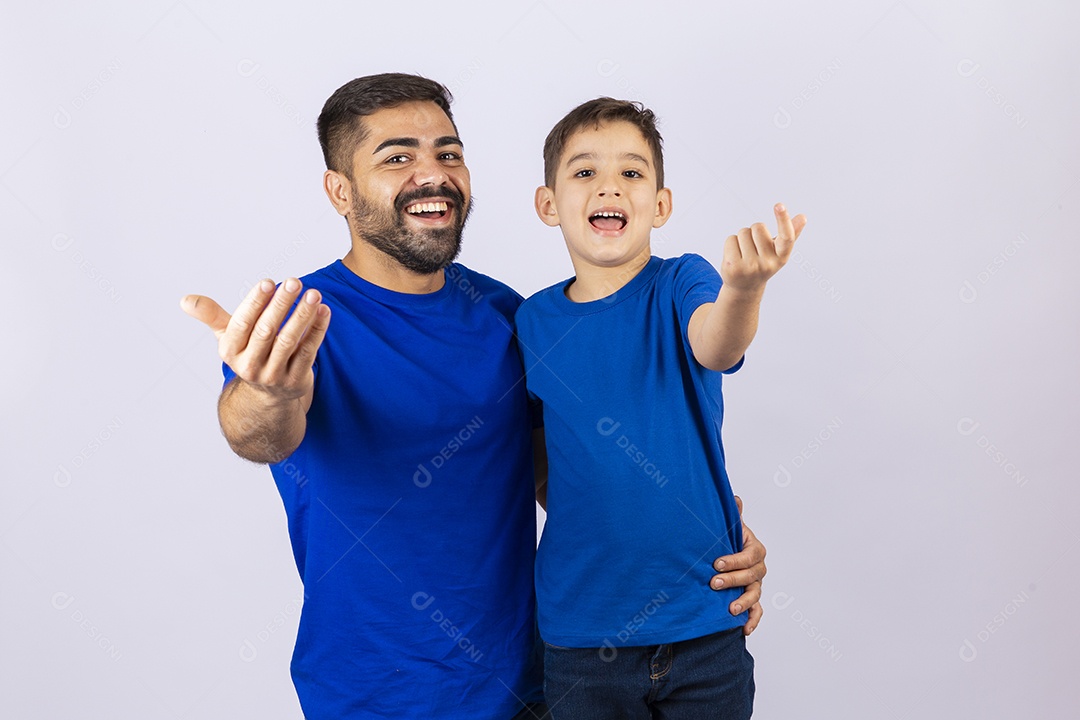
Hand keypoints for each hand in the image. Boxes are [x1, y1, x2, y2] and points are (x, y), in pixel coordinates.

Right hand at [180, 278, 329, 401]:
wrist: (269, 395)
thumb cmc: (249, 353)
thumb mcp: (228, 337)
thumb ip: (211, 316)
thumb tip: (185, 300)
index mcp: (231, 351)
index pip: (242, 324)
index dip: (255, 303)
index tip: (269, 283)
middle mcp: (250, 365)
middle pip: (266, 331)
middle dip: (281, 304)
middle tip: (294, 281)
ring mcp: (274, 375)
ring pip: (289, 341)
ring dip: (302, 316)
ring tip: (313, 294)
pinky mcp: (296, 380)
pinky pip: (308, 351)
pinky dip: (317, 330)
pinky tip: (323, 311)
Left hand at [710, 495, 766, 635]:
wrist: (723, 556)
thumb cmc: (725, 541)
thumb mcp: (728, 527)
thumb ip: (732, 516)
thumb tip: (735, 498)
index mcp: (754, 549)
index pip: (750, 555)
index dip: (735, 560)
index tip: (716, 563)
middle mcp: (758, 568)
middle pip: (751, 576)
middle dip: (733, 580)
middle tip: (713, 583)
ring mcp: (756, 585)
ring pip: (755, 594)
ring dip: (743, 602)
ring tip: (730, 609)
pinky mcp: (752, 600)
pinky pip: (757, 612)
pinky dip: (753, 620)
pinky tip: (744, 629)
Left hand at [720, 203, 807, 293]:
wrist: (744, 287)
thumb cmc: (763, 264)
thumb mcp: (778, 251)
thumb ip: (790, 234)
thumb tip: (803, 217)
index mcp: (782, 257)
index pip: (786, 237)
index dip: (783, 219)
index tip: (779, 205)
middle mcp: (767, 263)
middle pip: (758, 227)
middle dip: (754, 231)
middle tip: (754, 247)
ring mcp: (749, 266)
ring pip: (743, 232)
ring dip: (742, 238)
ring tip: (744, 253)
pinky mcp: (733, 267)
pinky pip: (731, 239)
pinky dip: (731, 243)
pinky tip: (735, 256)